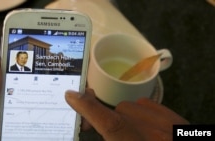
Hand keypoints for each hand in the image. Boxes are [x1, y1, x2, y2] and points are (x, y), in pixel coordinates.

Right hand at [65, 88, 188, 140]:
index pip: (113, 125)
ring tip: (136, 135)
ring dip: (128, 118)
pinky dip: (142, 114)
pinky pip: (148, 105)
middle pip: (121, 113)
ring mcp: (172, 125)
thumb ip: (112, 129)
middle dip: (112, 121)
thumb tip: (94, 122)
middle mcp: (158, 135)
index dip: (90, 108)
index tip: (72, 95)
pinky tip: (148, 130)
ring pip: (134, 107)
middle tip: (117, 136)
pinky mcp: (179, 119)